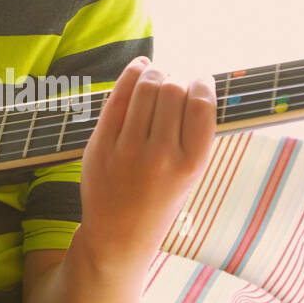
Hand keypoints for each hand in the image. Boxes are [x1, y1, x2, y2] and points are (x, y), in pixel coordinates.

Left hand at [78, 57, 216, 271]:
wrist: (119, 235)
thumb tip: (194, 80)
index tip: (199, 81)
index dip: (202, 84)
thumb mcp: (190, 175)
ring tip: (157, 76)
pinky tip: (139, 68)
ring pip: (145, 88)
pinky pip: (117, 98)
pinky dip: (130, 75)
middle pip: (173, 90)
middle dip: (176, 78)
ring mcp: (128, 151)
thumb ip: (193, 133)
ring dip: (154, 73)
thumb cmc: (160, 199)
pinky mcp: (101, 146)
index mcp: (191, 164)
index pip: (202, 104)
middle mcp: (161, 157)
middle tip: (174, 82)